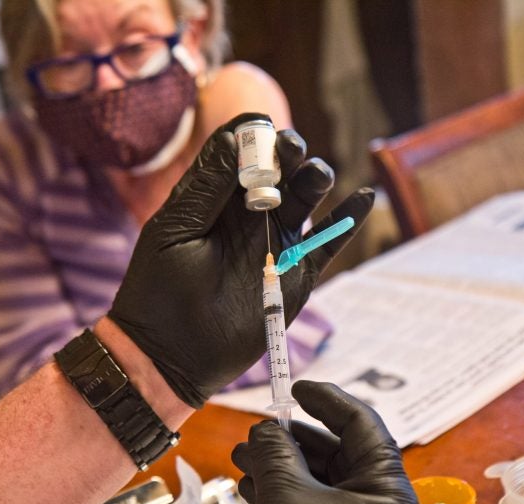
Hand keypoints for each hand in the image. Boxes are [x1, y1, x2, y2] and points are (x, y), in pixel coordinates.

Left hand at [108, 113, 373, 407]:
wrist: (170, 354)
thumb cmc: (159, 289)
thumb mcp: (174, 231)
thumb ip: (207, 187)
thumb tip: (235, 138)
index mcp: (214, 199)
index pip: (240, 151)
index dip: (253, 134)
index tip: (262, 129)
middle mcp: (247, 215)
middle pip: (279, 167)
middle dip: (288, 150)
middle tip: (289, 149)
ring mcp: (274, 243)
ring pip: (306, 198)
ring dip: (315, 178)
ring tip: (314, 175)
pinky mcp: (296, 274)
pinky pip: (329, 243)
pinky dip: (349, 220)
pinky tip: (364, 198)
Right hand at [232, 381, 418, 503]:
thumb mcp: (291, 497)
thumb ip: (276, 454)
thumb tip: (264, 430)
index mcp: (386, 488)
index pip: (361, 424)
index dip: (326, 398)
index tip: (295, 386)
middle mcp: (373, 501)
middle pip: (332, 451)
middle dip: (288, 437)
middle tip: (256, 430)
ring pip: (314, 479)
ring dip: (275, 464)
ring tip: (243, 456)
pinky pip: (305, 503)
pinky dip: (278, 489)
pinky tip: (250, 484)